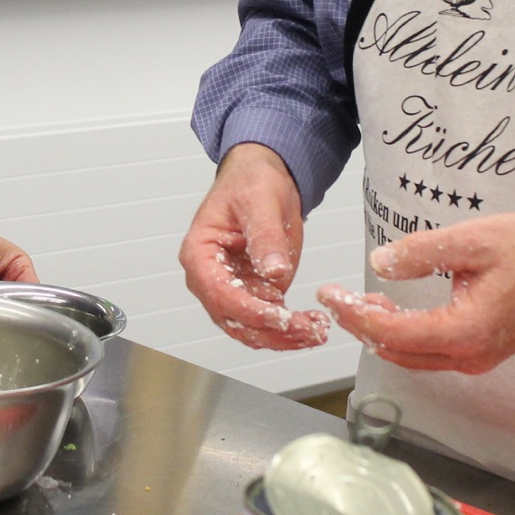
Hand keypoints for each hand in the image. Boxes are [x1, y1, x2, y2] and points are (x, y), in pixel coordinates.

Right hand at [180, 143, 329, 350]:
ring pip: (250, 329)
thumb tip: (273, 270)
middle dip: (270, 331)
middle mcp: (211, 278)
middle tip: (305, 330)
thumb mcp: (259, 201)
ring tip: (315, 331)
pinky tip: (312, 326)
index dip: (247, 310)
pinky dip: (289, 329)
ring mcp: (233, 289)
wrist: (265, 178)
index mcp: (199, 253)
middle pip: (232, 320)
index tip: (277, 315)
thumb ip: (265, 236)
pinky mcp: (255, 293)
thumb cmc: (250, 182)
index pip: (218, 293)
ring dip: (282, 337)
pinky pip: (267, 322)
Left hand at [317, 213, 514, 373]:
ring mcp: (476, 359)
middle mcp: (469, 355)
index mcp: (466, 331)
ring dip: (381, 332)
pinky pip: (430, 352)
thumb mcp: (474, 239)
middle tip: (335, 298)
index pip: (393, 334)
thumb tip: (380, 263)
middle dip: (361, 325)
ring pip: (412, 356)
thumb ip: (423, 252)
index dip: (355, 317)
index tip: (330, 295)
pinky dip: (403, 335)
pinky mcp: (479, 353)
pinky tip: (391, 311)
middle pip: (397, 351)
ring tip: (358, 301)